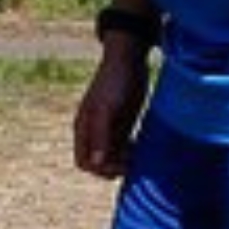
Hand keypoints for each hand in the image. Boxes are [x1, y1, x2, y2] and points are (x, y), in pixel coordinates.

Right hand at [72, 44, 146, 178]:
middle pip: (99, 163)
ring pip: (113, 157)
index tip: (121, 166)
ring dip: (125, 161)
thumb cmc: (114, 81)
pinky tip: (144, 147)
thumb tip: (95, 163)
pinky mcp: (123, 124)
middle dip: (114, 167)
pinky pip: (125, 147)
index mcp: (84, 128)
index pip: (84, 162)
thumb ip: (100, 135)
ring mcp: (109, 128)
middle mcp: (94, 131)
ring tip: (140, 155)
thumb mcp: (106, 109)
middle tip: (134, 162)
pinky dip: (133, 152)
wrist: (129, 58)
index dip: (100, 169)